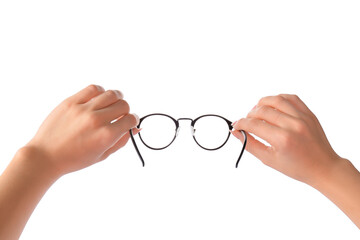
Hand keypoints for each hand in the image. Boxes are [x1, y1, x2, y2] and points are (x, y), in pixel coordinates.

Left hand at [25, 84, 139, 175]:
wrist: (45, 156)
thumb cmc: (75, 159)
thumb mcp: (102, 155)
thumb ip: (122, 141)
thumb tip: (136, 128)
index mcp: (106, 136)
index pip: (131, 119)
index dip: (133, 120)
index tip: (130, 121)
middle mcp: (97, 120)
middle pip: (123, 105)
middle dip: (125, 110)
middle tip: (119, 115)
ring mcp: (83, 109)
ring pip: (111, 94)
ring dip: (116, 98)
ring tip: (112, 104)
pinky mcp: (71, 102)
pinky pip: (93, 89)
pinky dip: (100, 92)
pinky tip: (98, 99)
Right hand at [231, 94, 342, 185]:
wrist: (323, 167)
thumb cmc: (296, 167)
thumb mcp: (269, 160)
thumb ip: (250, 144)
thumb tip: (235, 132)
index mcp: (282, 139)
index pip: (253, 124)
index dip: (240, 124)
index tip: (236, 126)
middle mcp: (292, 125)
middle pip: (262, 110)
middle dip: (249, 115)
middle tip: (247, 122)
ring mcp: (302, 117)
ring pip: (275, 100)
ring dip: (261, 104)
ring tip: (258, 112)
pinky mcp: (309, 113)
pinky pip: (291, 98)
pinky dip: (278, 99)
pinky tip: (273, 107)